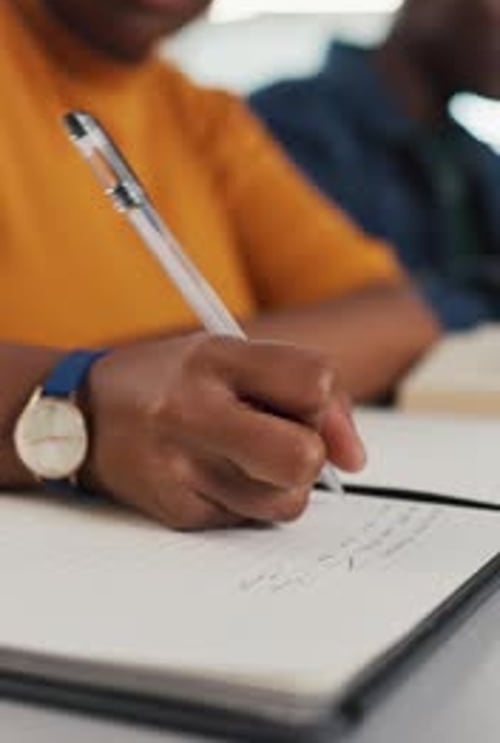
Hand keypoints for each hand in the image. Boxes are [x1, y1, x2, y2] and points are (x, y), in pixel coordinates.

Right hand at [82, 334, 365, 529]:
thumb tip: (354, 459)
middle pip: (302, 457)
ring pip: (286, 503)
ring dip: (284, 486)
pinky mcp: (177, 512)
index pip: (314, 382)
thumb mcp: (227, 355)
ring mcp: (182, 468)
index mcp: (214, 358)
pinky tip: (216, 475)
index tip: (313, 412)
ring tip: (249, 460)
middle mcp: (194, 411)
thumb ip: (300, 388)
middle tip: (288, 444)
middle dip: (311, 456)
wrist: (79, 415)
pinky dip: (248, 502)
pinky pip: (249, 522)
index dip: (328, 404)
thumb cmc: (170, 379)